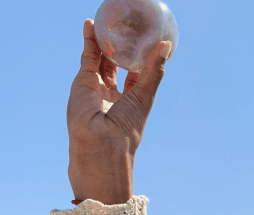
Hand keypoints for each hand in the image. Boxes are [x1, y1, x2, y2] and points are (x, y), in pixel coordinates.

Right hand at [67, 19, 171, 204]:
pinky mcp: (82, 83)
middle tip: (127, 27)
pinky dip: (89, 41)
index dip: (142, 59)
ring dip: (106, 42)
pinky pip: (87, 57)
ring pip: (102, 59)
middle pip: (118, 65)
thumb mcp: (145, 95)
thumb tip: (166, 44)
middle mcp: (114, 94)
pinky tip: (92, 25)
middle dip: (121, 48)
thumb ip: (154, 70)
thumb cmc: (127, 127)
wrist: (99, 147)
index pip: (137, 74)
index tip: (147, 41)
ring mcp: (97, 88)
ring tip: (112, 22)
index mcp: (132, 101)